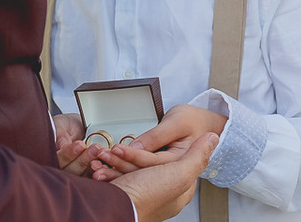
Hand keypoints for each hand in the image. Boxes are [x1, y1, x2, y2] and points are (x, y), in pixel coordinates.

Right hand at [54, 114, 101, 176]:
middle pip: (73, 171)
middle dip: (84, 159)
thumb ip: (59, 133)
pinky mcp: (92, 172)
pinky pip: (97, 174)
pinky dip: (103, 169)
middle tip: (94, 148)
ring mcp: (78, 173)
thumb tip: (62, 143)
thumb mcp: (60, 125)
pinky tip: (108, 163)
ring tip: (102, 153)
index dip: (69, 154)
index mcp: (54, 160)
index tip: (79, 144)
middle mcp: (65, 170)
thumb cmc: (65, 126)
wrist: (78, 125)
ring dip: (95, 164)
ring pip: (85, 174)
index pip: (59, 161)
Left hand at [93, 104, 226, 177]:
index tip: (115, 148)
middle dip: (117, 168)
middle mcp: (174, 178)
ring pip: (137, 178)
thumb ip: (159, 136)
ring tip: (95, 166)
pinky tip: (102, 169)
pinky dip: (118, 173)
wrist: (204, 125)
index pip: (153, 163)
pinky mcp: (156, 177)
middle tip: (96, 162)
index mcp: (183, 165)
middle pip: (142, 175)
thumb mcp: (177, 123)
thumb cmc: (192, 120)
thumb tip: (137, 145)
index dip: (133, 156)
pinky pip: (135, 177)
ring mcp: (165, 180)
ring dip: (114, 172)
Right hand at [109, 132, 218, 221]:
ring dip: (115, 160)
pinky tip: (98, 165)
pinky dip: (107, 169)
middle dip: (130, 155)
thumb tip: (213, 138)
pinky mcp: (123, 198)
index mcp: (178, 191)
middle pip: (147, 165)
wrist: (108, 212)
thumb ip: (197, 155)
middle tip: (116, 148)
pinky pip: (115, 178)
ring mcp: (140, 198)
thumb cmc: (146, 198)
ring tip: (102, 155)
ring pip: (128, 170)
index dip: (159, 148)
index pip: (172, 162)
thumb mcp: (179, 174)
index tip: (148, 139)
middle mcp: (160, 196)